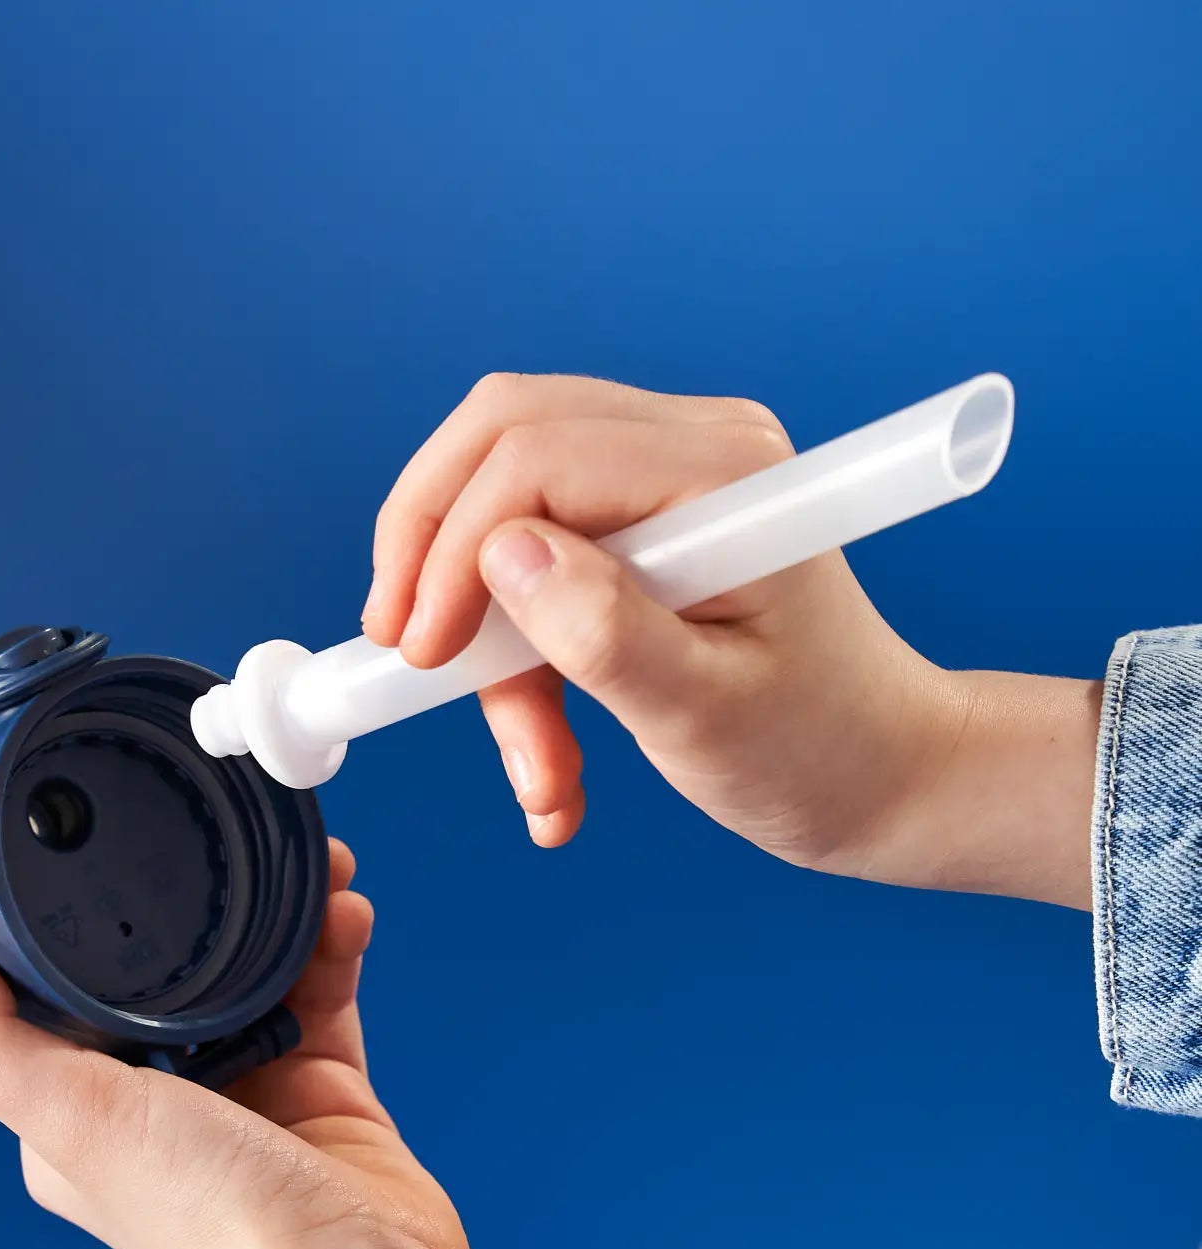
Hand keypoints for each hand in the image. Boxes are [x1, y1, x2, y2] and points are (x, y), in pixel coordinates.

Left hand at [0, 839, 476, 1248]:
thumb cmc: (214, 1219)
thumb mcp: (78, 1121)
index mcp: (79, 1116)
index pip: (56, 994)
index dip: (76, 918)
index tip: (100, 846)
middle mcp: (157, 1102)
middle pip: (166, 971)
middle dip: (197, 903)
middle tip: (225, 840)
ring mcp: (245, 1089)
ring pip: (252, 970)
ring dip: (280, 912)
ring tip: (311, 866)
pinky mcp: (319, 1083)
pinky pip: (320, 989)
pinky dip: (331, 946)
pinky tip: (345, 912)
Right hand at [363, 373, 1097, 907]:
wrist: (881, 772)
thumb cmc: (816, 749)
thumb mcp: (706, 714)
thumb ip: (606, 633)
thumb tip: (501, 557)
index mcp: (723, 473)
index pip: (534, 454)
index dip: (451, 548)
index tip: (420, 656)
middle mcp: (695, 444)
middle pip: (501, 438)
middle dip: (430, 548)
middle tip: (405, 653)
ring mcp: (668, 476)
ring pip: (505, 503)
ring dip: (486, 636)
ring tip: (536, 767)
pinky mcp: (646, 521)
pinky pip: (536, 556)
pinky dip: (518, 653)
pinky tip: (549, 752)